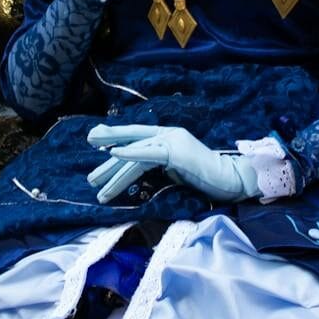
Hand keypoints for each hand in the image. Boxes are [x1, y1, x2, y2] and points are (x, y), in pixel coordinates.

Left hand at [86, 124, 259, 203]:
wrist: (229, 180)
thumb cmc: (204, 178)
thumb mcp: (175, 169)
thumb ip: (158, 165)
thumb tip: (137, 170)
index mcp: (166, 137)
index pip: (136, 136)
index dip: (114, 137)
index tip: (94, 140)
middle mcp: (167, 134)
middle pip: (130, 144)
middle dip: (107, 159)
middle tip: (89, 174)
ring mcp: (171, 140)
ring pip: (134, 154)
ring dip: (113, 170)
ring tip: (96, 184)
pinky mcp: (175, 151)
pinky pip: (147, 153)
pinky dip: (130, 152)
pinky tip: (114, 154)